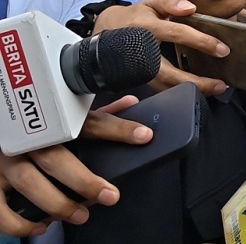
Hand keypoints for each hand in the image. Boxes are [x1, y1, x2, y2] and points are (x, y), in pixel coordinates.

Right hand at [0, 97, 152, 236]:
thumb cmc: (34, 124)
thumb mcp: (63, 115)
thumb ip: (95, 114)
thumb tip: (130, 104)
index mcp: (51, 120)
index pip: (90, 122)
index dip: (118, 129)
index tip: (144, 136)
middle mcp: (27, 139)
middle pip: (56, 158)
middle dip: (84, 180)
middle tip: (110, 196)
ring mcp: (5, 161)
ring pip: (29, 182)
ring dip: (57, 203)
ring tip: (80, 216)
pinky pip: (0, 207)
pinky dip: (18, 222)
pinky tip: (41, 227)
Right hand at [95, 0, 229, 95]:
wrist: (104, 31)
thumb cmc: (133, 17)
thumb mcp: (151, 4)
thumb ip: (171, 2)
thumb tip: (190, 7)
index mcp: (146, 27)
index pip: (177, 33)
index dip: (201, 41)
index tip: (223, 50)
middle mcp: (141, 51)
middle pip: (170, 73)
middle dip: (197, 82)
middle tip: (220, 84)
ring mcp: (137, 69)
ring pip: (165, 86)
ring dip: (191, 90)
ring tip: (214, 89)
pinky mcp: (137, 80)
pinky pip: (160, 89)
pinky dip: (179, 92)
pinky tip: (197, 91)